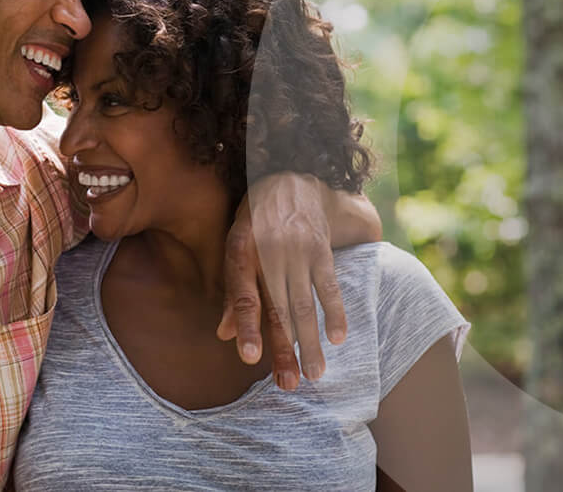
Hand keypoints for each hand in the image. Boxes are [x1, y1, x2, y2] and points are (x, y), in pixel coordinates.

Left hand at [217, 172, 347, 388]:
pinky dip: (335, 312)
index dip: (247, 325)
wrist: (292, 176)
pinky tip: (337, 339)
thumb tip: (225, 335)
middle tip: (290, 385)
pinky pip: (329, 285)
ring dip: (310, 341)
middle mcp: (270, 252)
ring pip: (305, 303)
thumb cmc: (257, 218)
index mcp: (242, 250)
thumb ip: (234, 291)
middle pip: (278, 308)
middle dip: (284, 349)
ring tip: (314, 373)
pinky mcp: (321, 249)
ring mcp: (298, 250)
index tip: (248, 356)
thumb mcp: (236, 244)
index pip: (244, 294)